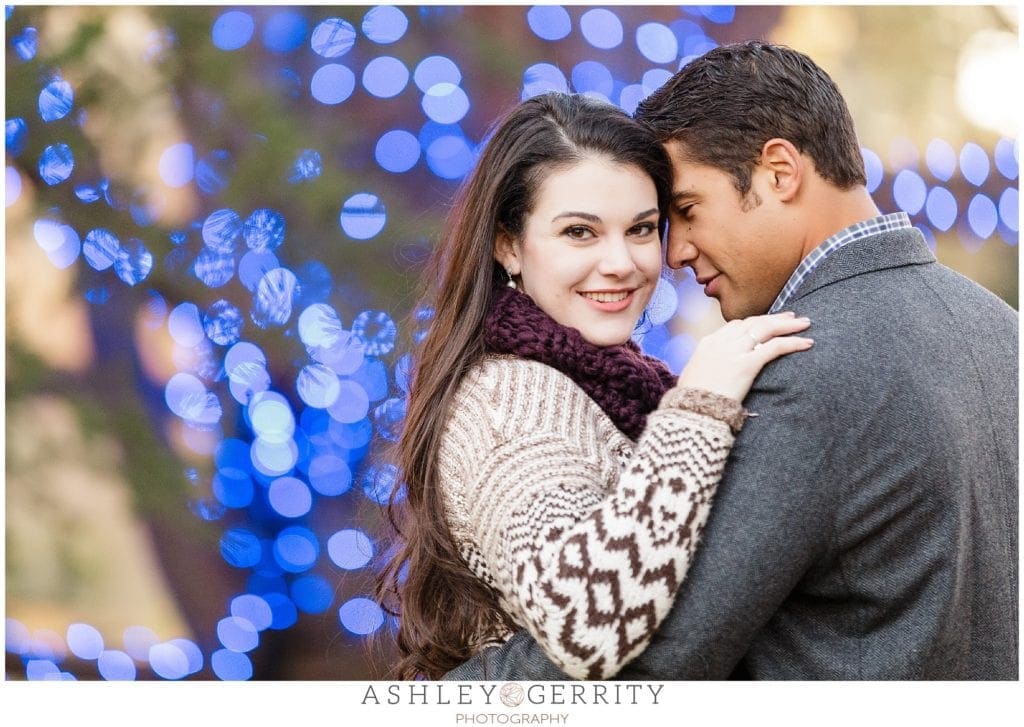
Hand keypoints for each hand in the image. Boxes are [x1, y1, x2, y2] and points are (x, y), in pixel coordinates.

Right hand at [676, 312, 812, 401]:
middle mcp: (721, 342)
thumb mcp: (693, 378)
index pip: (735, 325)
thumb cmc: (690, 402)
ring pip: (766, 328)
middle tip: (791, 316)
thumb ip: (707, 369)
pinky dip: (793, 343)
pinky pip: (774, 347)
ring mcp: (734, 352)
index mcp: (707, 344)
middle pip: (753, 322)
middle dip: (774, 318)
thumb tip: (714, 374)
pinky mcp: (747, 364)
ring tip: (805, 324)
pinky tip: (807, 343)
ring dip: (788, 325)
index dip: (754, 322)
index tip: (767, 323)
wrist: (692, 411)